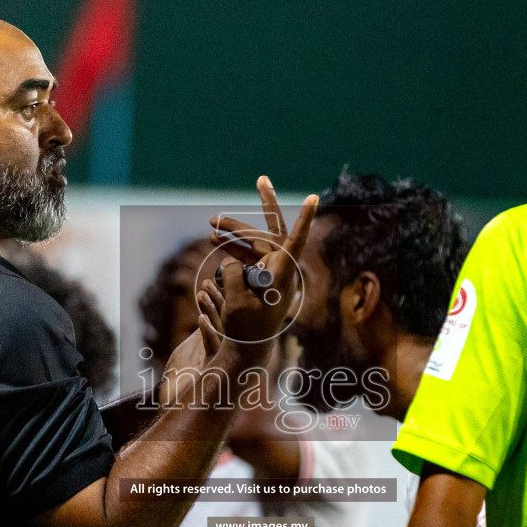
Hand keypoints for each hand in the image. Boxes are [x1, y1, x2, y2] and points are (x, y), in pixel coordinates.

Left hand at [159, 286, 225, 406]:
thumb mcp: (195, 348)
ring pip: (223, 332)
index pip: (229, 317)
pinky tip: (200, 319)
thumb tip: (207, 311)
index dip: (224, 298)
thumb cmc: (184, 376)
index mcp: (228, 346)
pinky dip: (207, 332)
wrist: (177, 405)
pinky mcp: (212, 372)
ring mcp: (223, 362)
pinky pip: (213, 349)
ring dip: (213, 311)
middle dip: (220, 300)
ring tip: (203, 293)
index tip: (217, 280)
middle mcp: (230, 354)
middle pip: (229, 321)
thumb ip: (205, 331)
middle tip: (211, 281)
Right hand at [205, 177, 316, 362]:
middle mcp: (279, 269)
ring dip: (234, 233)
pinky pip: (248, 255)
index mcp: (281, 275)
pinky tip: (215, 241)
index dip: (305, 219)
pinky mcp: (261, 277)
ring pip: (254, 242)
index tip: (314, 198)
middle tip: (261, 179)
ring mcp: (270, 272)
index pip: (294, 241)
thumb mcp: (237, 301)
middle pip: (269, 232)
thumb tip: (231, 260)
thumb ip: (235, 273)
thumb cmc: (246, 329)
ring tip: (211, 225)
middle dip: (253, 215)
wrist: (247, 347)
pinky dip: (233, 247)